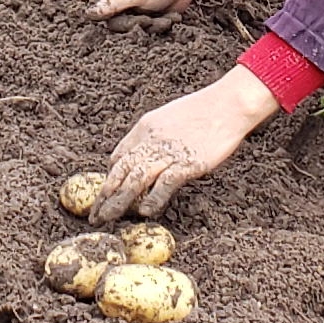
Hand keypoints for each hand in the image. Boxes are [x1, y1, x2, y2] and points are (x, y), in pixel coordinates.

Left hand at [91, 68, 280, 220]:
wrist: (228, 104)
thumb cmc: (204, 109)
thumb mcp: (167, 117)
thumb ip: (152, 135)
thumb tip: (142, 154)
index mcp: (144, 128)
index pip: (118, 156)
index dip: (110, 178)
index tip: (105, 194)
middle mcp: (151, 140)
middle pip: (121, 170)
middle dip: (105, 194)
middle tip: (95, 215)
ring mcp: (168, 152)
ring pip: (136, 179)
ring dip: (119, 201)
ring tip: (107, 218)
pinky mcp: (187, 163)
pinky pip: (164, 183)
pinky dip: (152, 198)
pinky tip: (144, 212)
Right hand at [94, 0, 216, 18]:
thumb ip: (112, 4)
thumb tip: (87, 14)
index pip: (108, 20)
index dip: (126, 23)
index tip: (143, 18)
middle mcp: (119, 1)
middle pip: (123, 27)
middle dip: (143, 24)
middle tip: (155, 17)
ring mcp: (134, 10)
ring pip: (138, 31)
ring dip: (155, 26)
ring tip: (166, 17)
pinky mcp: (148, 16)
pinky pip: (149, 30)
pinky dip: (161, 26)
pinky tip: (169, 17)